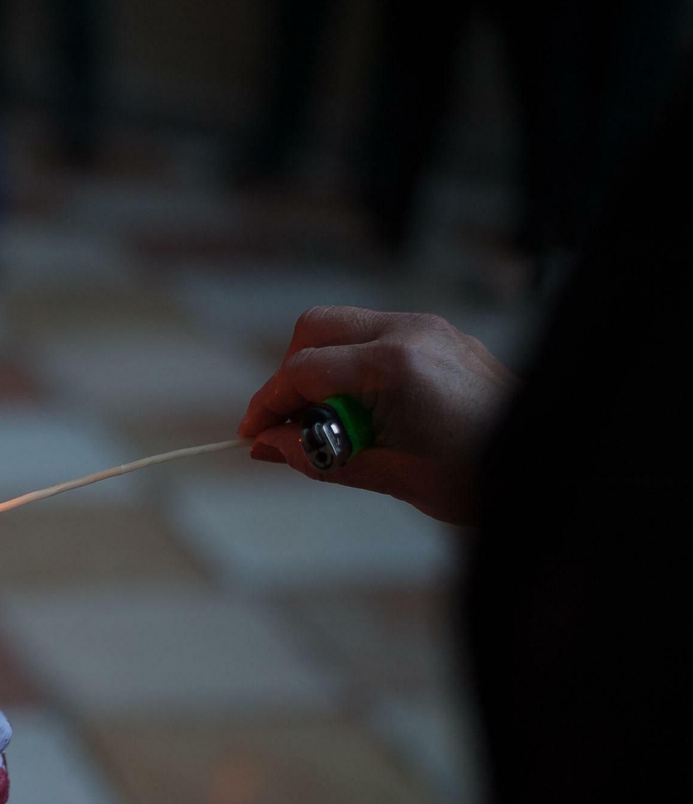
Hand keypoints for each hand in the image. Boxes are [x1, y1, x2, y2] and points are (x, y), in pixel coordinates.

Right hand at [238, 306, 517, 524]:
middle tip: (290, 424)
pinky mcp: (440, 334)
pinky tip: (364, 411)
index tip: (252, 434)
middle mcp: (410, 332)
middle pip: (315, 328)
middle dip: (291, 374)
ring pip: (343, 325)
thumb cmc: (480, 478)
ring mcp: (429, 327)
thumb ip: (318, 458)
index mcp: (396, 366)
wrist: (550, 463)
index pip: (304, 371)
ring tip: (330, 423)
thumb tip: (266, 447)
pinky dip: (353, 365)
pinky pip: (375, 335)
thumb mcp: (390, 476)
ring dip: (322, 368)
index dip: (268, 403)